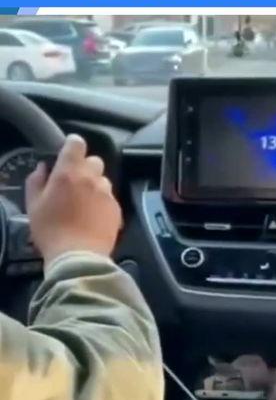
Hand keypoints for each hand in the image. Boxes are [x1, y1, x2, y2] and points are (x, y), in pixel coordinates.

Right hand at [26, 134, 122, 263]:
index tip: (66, 156)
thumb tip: (43, 168)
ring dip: (95, 185)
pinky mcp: (117, 209)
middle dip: (85, 168)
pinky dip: (102, 202)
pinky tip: (93, 217)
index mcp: (69, 172)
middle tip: (74, 183)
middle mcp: (92, 178)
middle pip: (94, 160)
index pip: (76, 143)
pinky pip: (110, 198)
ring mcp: (107, 193)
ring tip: (84, 203)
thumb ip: (36, 181)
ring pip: (103, 180)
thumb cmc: (51, 231)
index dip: (71, 147)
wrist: (78, 257)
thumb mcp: (33, 205)